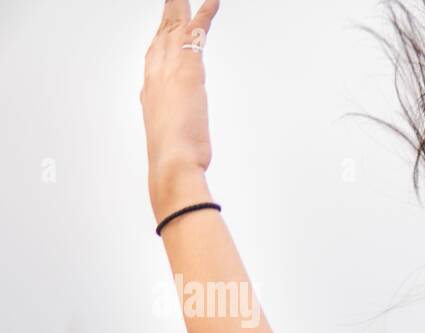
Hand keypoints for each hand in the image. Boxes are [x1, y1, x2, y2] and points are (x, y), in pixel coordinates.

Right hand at [141, 0, 220, 214]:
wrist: (171, 164)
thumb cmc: (173, 160)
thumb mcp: (171, 141)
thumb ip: (171, 135)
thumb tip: (173, 143)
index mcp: (151, 90)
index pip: (154, 55)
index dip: (160, 38)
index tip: (164, 25)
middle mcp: (156, 74)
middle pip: (162, 34)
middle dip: (168, 12)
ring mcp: (170, 69)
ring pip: (176, 26)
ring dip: (181, 4)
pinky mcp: (190, 70)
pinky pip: (199, 33)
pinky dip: (206, 14)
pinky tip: (214, 0)